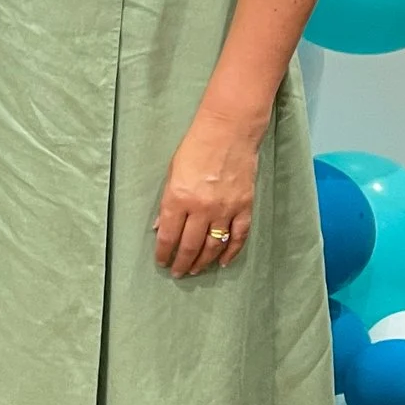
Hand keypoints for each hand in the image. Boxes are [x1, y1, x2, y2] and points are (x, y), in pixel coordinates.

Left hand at [153, 112, 262, 276]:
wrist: (229, 132)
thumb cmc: (195, 148)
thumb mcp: (171, 173)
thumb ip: (166, 202)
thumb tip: (159, 227)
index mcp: (178, 198)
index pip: (168, 236)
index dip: (164, 253)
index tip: (162, 262)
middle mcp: (201, 208)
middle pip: (190, 246)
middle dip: (181, 262)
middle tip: (177, 272)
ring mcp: (225, 209)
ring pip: (213, 246)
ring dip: (202, 262)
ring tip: (195, 270)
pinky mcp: (244, 207)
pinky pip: (238, 237)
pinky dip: (231, 252)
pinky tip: (222, 262)